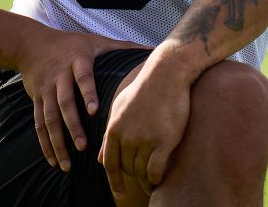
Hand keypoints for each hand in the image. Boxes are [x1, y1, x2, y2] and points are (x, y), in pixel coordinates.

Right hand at [17, 30, 142, 171]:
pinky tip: (53, 160)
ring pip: (49, 118)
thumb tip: (152, 49)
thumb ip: (122, 47)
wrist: (32, 44)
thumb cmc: (71, 43)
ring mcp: (46, 90)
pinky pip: (39, 124)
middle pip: (64, 103)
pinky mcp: (37, 100)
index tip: (94, 112)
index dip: (88, 93)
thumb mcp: (95, 41)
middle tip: (83, 146)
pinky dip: (45, 143)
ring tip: (67, 164)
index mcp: (77, 61)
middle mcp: (59, 76)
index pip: (82, 78)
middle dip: (72, 126)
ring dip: (57, 141)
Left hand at [99, 61, 192, 196]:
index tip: (119, 192)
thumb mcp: (120, 108)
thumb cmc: (144, 90)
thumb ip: (111, 134)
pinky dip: (156, 179)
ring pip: (142, 171)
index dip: (114, 181)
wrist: (167, 75)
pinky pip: (155, 170)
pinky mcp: (164, 141)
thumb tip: (100, 159)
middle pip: (128, 169)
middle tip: (143, 178)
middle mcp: (127, 136)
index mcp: (114, 128)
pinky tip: (159, 178)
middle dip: (134, 177)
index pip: (110, 163)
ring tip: (152, 181)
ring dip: (146, 179)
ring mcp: (145, 139)